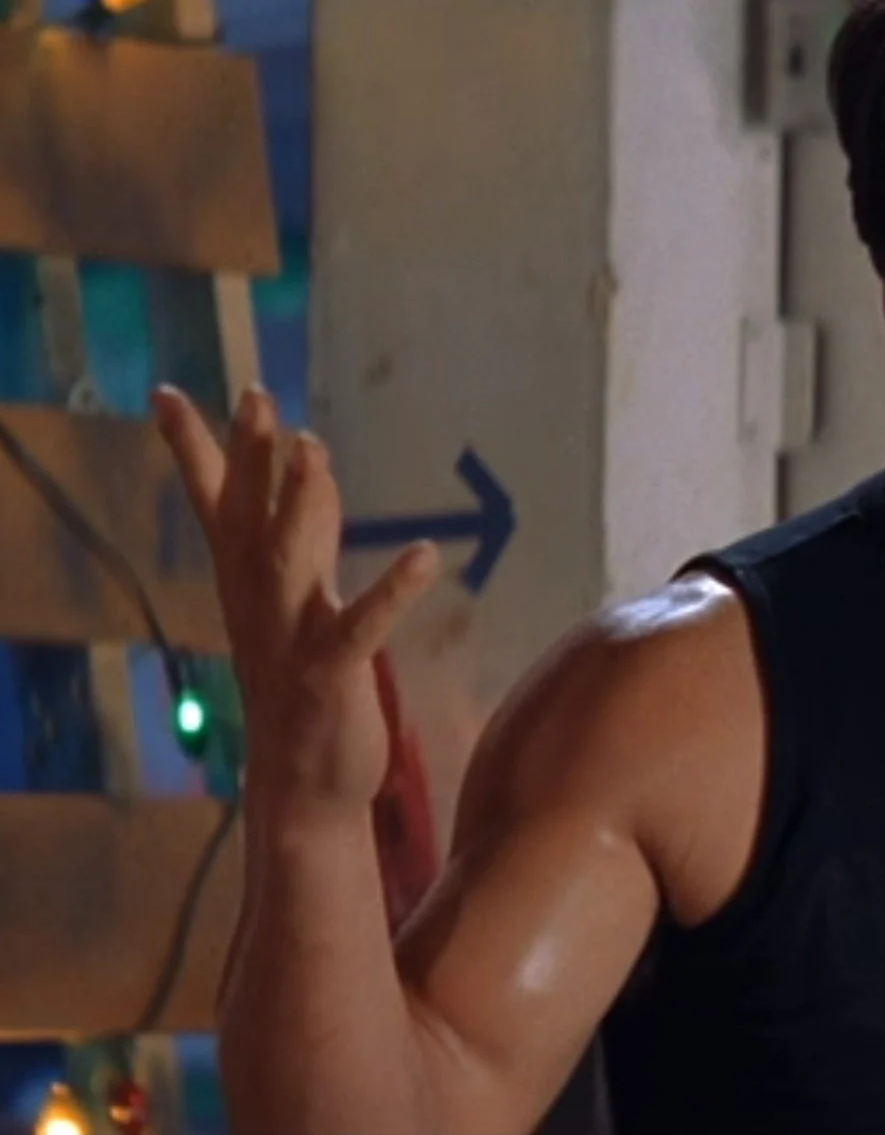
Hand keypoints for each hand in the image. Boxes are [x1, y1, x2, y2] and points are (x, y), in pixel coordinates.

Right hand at [154, 385, 439, 821]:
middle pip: (248, 516)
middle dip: (248, 455)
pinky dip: (392, 590)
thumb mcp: (296, 604)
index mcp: (249, 585)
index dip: (194, 449)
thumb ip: (300, 539)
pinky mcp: (332, 674)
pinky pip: (362, 626)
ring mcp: (292, 638)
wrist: (302, 786)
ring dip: (301, 501)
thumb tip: (306, 472)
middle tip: (253, 394)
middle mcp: (261, 603)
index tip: (166, 392)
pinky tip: (424, 554)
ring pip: (289, 559)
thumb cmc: (303, 687)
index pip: (216, 504)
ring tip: (314, 446)